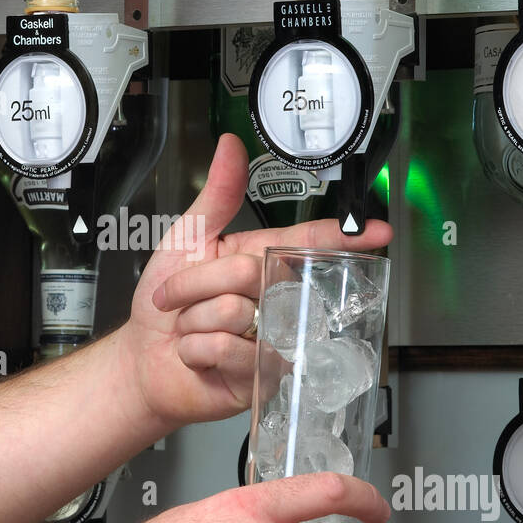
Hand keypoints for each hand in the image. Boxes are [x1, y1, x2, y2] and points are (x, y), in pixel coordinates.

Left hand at [114, 133, 391, 431]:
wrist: (143, 360)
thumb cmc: (164, 304)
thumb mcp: (185, 240)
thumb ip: (215, 195)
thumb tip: (230, 145)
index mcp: (259, 259)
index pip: (308, 243)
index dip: (344, 236)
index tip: (378, 231)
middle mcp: (271, 298)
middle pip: (249, 272)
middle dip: (197, 282)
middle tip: (180, 299)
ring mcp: (271, 339)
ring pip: (234, 312)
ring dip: (193, 320)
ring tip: (191, 330)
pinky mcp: (261, 377)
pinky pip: (227, 349)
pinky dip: (196, 349)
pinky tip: (196, 356)